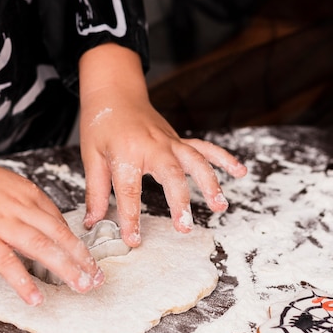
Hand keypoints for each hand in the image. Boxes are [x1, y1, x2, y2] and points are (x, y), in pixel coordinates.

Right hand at [0, 132, 103, 304]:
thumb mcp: (0, 183)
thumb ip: (20, 202)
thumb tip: (35, 222)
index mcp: (26, 192)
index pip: (57, 219)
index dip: (74, 241)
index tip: (85, 257)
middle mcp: (20, 207)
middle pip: (59, 234)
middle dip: (82, 257)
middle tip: (97, 276)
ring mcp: (1, 223)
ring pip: (43, 248)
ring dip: (66, 269)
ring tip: (82, 287)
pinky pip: (8, 264)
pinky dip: (24, 283)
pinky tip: (36, 298)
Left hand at [79, 44, 246, 245]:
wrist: (115, 93)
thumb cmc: (101, 125)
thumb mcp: (91, 157)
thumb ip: (96, 191)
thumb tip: (93, 222)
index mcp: (126, 152)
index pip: (129, 191)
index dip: (131, 218)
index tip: (134, 240)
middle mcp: (153, 146)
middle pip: (171, 176)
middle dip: (180, 202)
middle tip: (184, 227)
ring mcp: (170, 142)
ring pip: (195, 161)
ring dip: (210, 183)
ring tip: (220, 206)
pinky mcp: (179, 140)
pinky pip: (205, 148)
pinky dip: (224, 158)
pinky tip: (240, 172)